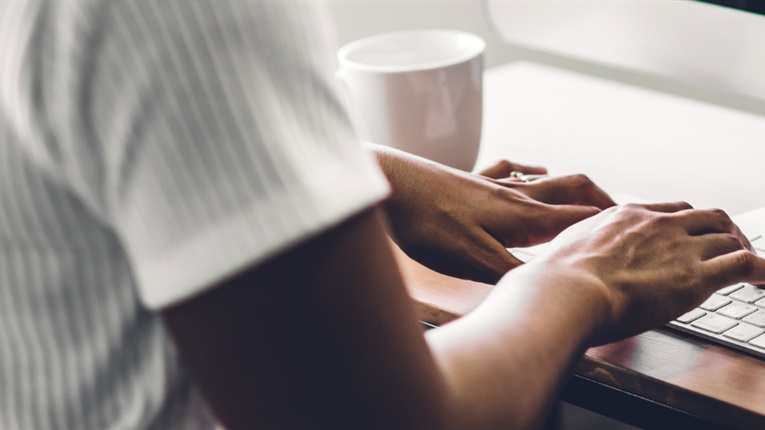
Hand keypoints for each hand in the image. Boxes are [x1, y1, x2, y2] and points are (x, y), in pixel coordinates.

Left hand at [371, 146, 614, 283]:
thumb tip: (549, 288)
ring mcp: (492, 183)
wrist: (390, 186)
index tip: (642, 231)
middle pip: (572, 190)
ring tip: (589, 197)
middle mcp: (515, 195)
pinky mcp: (470, 178)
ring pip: (546, 180)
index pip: (580, 219)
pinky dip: (532, 171)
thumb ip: (513, 274)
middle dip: (602, 202)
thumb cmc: (429, 225)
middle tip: (624, 215)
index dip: (612, 225)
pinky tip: (532, 169)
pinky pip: (511, 170)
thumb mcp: (473, 261)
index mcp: (523, 218)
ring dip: (572, 188)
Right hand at [526, 202, 764, 343]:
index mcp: (627, 215)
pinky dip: (762, 269)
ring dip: (743, 250)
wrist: (567, 291)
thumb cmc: (558, 278)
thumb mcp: (567, 247)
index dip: (688, 223)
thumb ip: (581, 245)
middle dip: (723, 230)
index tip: (692, 234)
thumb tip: (569, 255)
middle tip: (730, 245)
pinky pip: (744, 264)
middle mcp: (659, 225)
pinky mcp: (695, 277)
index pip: (672, 211)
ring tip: (750, 267)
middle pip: (707, 216)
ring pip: (729, 237)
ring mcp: (679, 248)